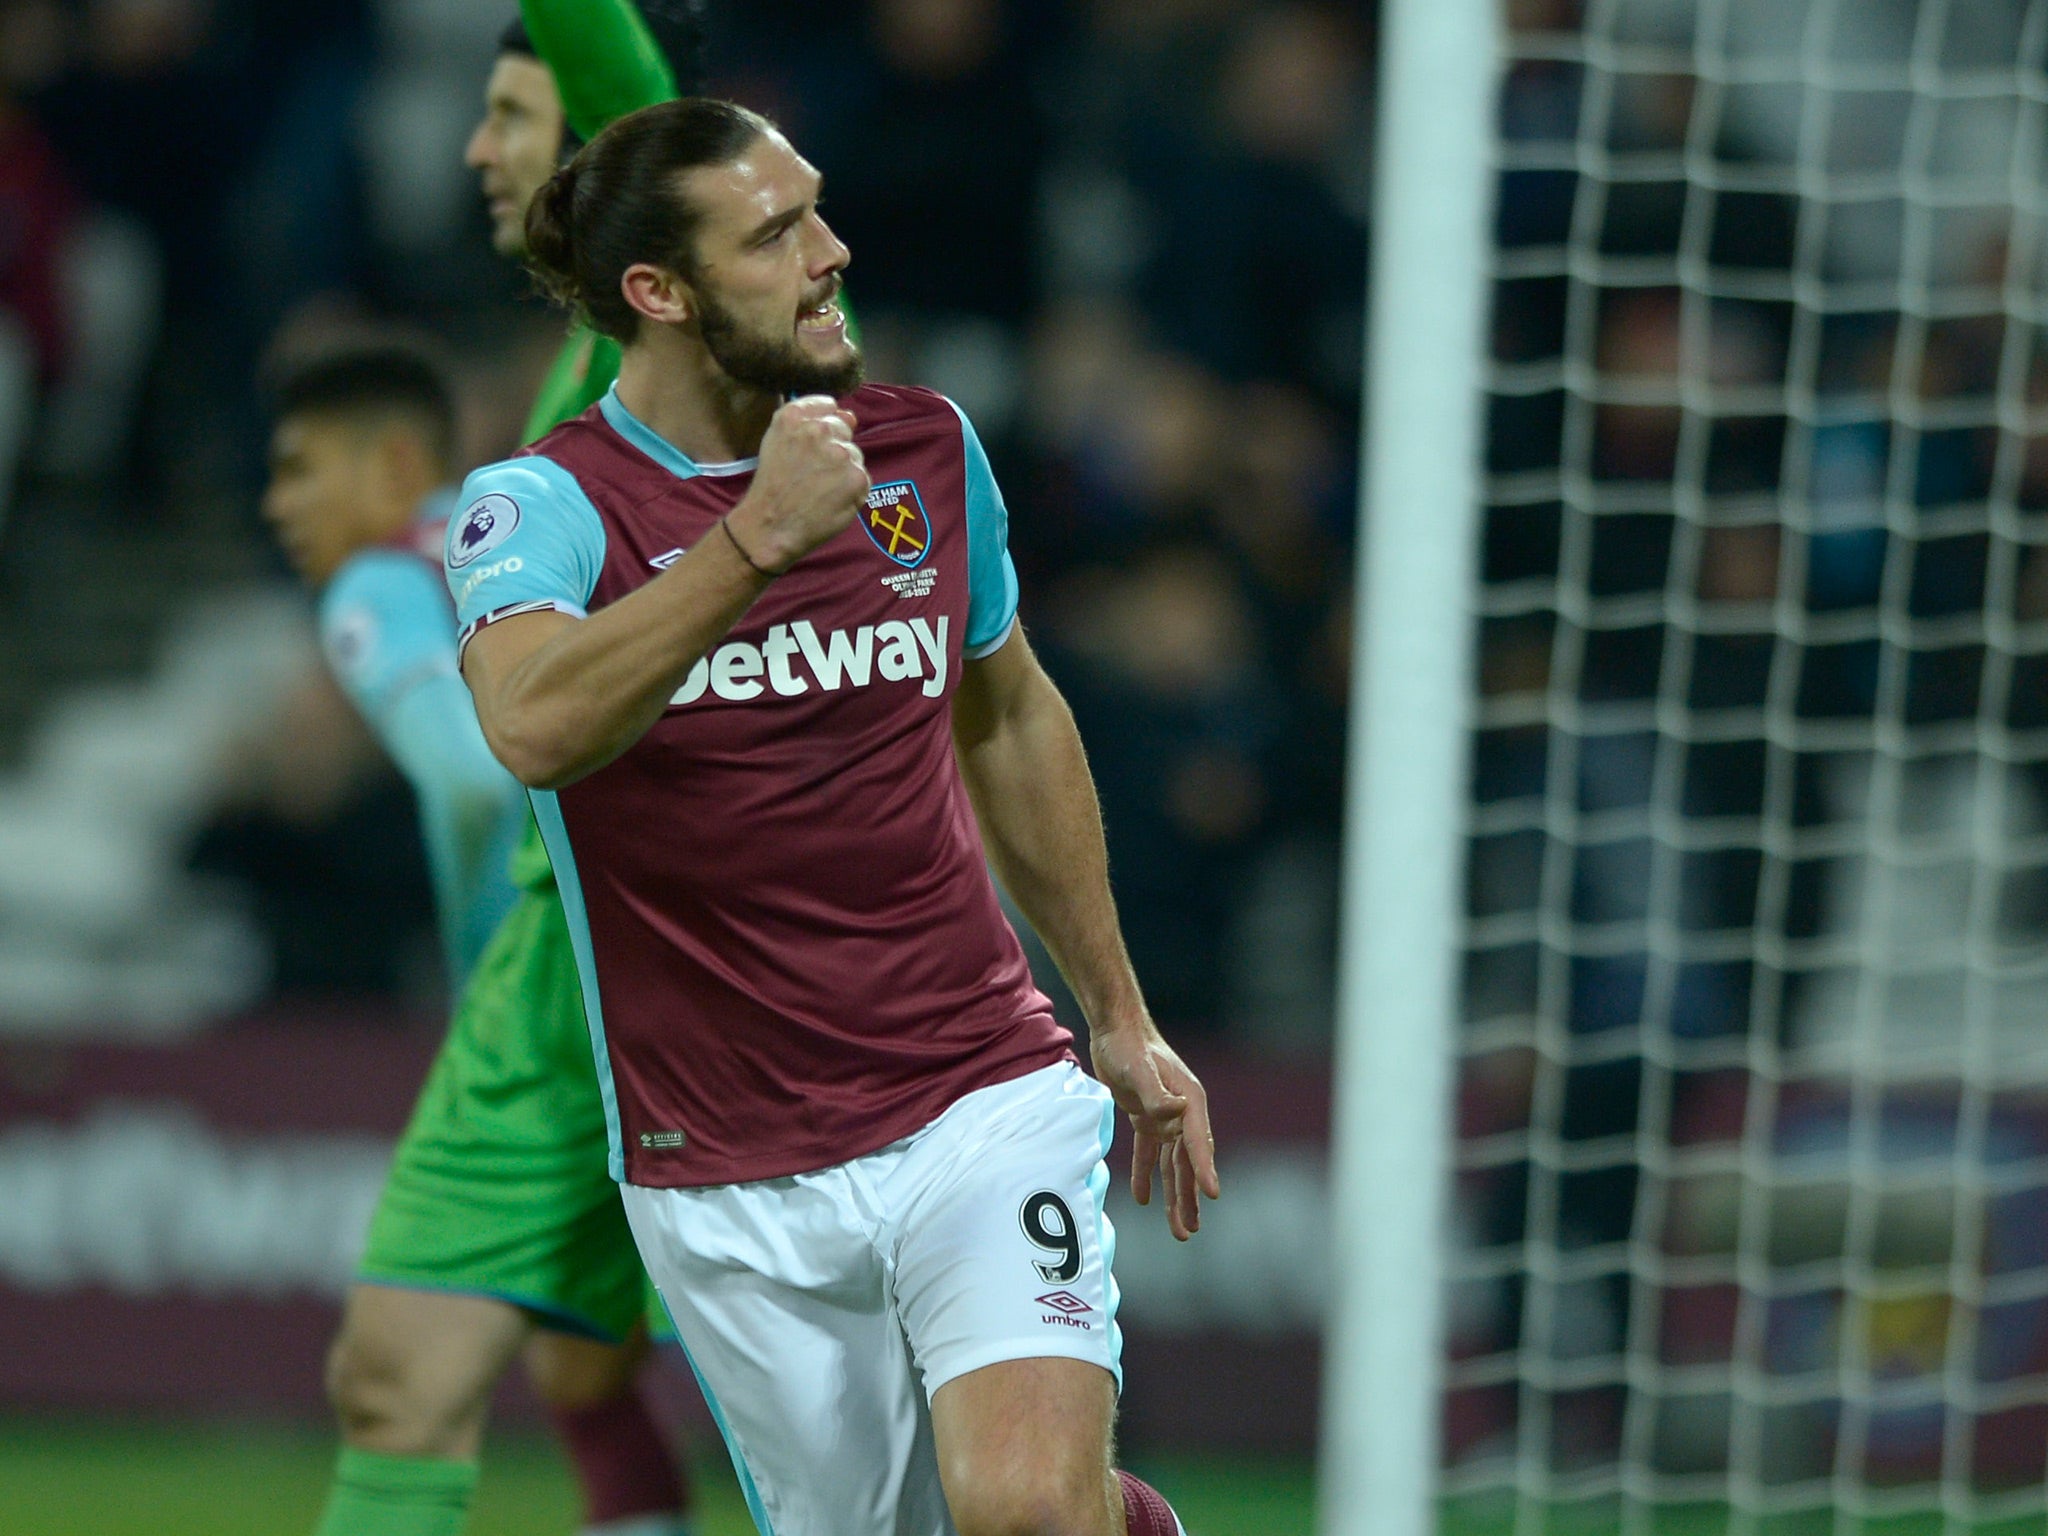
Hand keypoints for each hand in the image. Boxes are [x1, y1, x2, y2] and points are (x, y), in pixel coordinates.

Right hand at [727, 396, 867, 572]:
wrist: (770, 527)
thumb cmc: (771, 487)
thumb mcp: (776, 443)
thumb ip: (810, 422)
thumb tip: (850, 415)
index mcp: (793, 416)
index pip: (827, 406)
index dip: (824, 424)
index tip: (814, 445)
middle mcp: (818, 429)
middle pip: (843, 429)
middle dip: (834, 449)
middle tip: (812, 474)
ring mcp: (840, 453)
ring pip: (854, 455)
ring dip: (843, 471)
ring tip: (819, 490)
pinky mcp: (856, 477)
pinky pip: (862, 478)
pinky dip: (852, 491)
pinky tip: (831, 501)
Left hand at [1089, 1020, 1219, 1240]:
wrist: (1115, 1029)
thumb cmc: (1129, 1046)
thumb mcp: (1138, 1069)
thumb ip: (1155, 1093)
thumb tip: (1175, 1112)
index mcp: (1189, 1101)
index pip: (1198, 1142)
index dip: (1205, 1168)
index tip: (1213, 1194)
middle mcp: (1183, 1112)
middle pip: (1188, 1162)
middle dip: (1190, 1197)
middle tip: (1189, 1230)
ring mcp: (1167, 1116)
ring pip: (1172, 1164)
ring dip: (1175, 1195)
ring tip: (1179, 1229)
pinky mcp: (1147, 1116)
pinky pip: (1150, 1152)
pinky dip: (1147, 1174)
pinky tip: (1143, 1199)